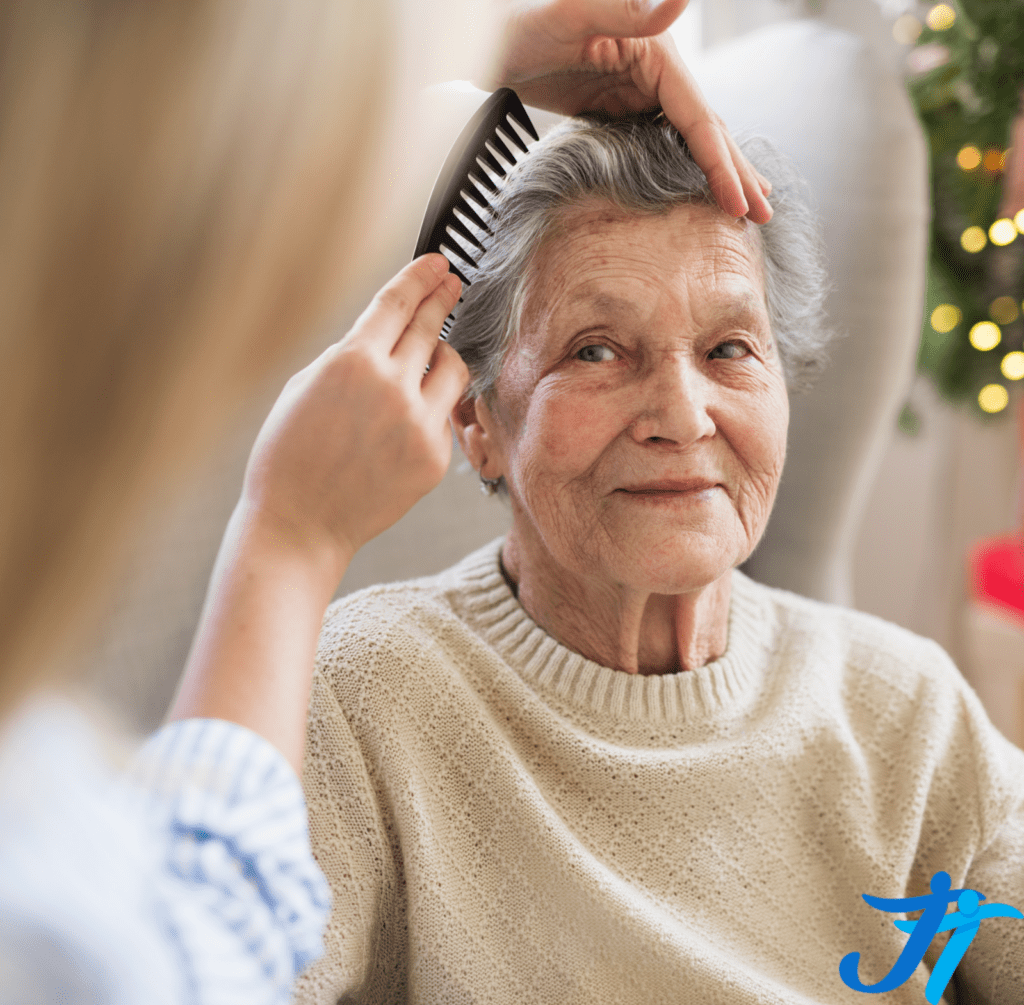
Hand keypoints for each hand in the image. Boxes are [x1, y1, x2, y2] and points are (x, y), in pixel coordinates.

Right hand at [241, 254, 467, 584]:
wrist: (300, 524)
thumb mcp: (305, 387)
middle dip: (442, 299)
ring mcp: (419, 424)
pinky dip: (431, 408)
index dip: (420, 277)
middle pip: (430, 327)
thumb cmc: (290, 458)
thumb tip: (385, 337)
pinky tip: (405, 419)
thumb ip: (349, 356)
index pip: (397, 303)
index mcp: (351, 362)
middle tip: (452, 283)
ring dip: (444, 355)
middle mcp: (392, 388)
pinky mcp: (435, 456)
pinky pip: (443, 415)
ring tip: (433, 355)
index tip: (437, 264)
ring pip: (454, 369)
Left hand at [490, 0, 772, 222]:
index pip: (700, 119)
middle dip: (736, 173)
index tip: (740, 204)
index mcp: (658, 54)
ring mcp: (640, 90)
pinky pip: (662, 143)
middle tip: (765, 214)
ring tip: (747, 203)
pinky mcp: (621, 107)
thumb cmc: (523, 21)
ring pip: (690, 138)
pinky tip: (698, 185)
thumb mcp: (573, 14)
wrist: (489, 38)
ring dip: (719, 171)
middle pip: (707, 129)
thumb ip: (628, 11)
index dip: (721, 164)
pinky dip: (685, 166)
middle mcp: (658, 71)